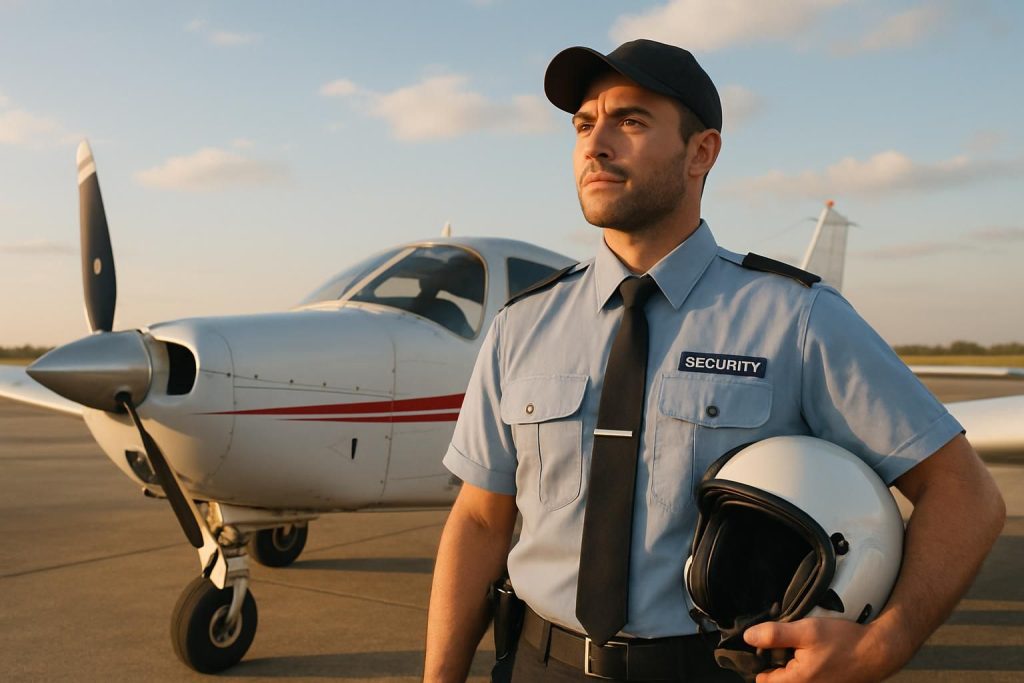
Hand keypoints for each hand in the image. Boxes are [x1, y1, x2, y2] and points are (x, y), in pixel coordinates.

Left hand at [743, 618, 895, 682]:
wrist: (878, 652)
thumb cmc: (843, 641)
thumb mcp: (807, 630)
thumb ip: (775, 635)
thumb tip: (748, 637)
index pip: (763, 680)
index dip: (760, 661)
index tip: (766, 645)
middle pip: (777, 681)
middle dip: (775, 663)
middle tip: (784, 643)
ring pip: (791, 680)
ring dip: (789, 665)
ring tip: (797, 647)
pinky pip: (805, 679)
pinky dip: (803, 668)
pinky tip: (811, 654)